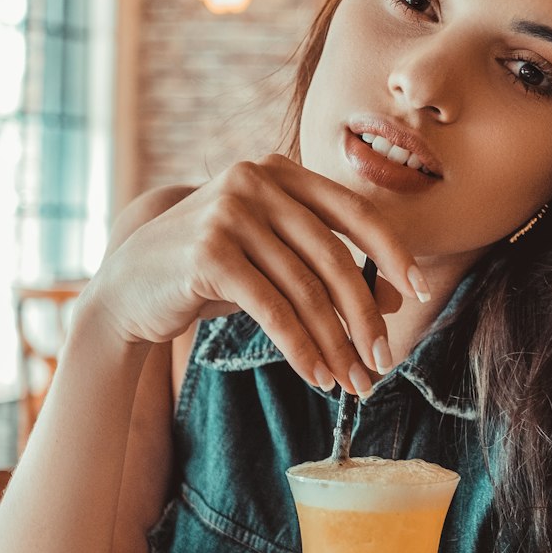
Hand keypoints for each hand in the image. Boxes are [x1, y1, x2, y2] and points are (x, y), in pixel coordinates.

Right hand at [78, 154, 430, 396]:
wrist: (130, 288)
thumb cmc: (212, 274)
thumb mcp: (275, 262)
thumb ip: (328, 268)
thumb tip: (396, 299)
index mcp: (280, 171)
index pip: (354, 210)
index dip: (392, 252)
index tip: (421, 290)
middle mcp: (256, 179)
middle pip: (333, 257)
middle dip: (363, 316)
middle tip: (382, 361)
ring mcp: (229, 212)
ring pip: (305, 289)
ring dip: (334, 343)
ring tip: (351, 382)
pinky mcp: (208, 252)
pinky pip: (273, 308)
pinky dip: (300, 348)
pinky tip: (316, 376)